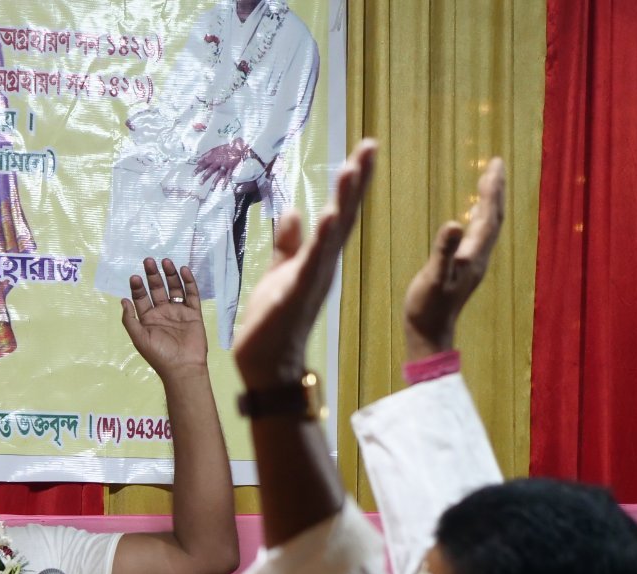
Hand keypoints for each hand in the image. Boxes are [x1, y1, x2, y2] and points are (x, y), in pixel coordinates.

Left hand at [120, 258, 206, 380]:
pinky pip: (191, 294)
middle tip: (149, 261)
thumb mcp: (139, 337)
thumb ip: (130, 319)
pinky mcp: (193, 313)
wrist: (183, 367)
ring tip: (166, 261)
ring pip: (174, 288)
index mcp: (149, 318)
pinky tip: (183, 270)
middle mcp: (163, 312)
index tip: (135, 277)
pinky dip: (188, 282)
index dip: (138, 287)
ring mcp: (179, 311)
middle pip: (157, 289)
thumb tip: (123, 300)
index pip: (142, 297)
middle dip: (153, 275)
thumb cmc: (159, 354)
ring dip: (170, 275)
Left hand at [195, 140, 249, 190]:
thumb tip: (197, 161)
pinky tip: (223, 187)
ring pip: (219, 174)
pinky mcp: (231, 167)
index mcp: (213, 157)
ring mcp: (225, 165)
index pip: (204, 163)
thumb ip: (205, 155)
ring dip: (215, 181)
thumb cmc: (224, 148)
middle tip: (200, 183)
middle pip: (211, 170)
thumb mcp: (214, 150)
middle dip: (205, 176)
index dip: (198, 169)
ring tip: (212, 188)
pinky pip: (228, 175)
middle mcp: (218, 161)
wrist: (236, 147)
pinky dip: (226, 181)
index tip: (193, 174)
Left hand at [233, 138, 376, 388]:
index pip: (339, 213)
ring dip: (342, 202)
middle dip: (355, 182)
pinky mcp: (296, 293)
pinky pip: (311, 262)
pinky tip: (329, 215)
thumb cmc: (274, 322)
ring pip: (332, 234)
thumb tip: (293, 210)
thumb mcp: (278, 272)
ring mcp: (312, 279)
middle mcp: (323, 266)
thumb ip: (287, 244)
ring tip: (352, 170)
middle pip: (344, 216)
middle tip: (369, 146)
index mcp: (318, 259)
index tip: (363, 150)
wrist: (267, 364)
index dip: (351, 183)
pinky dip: (320, 240)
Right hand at [402, 157, 504, 360]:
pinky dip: (479, 218)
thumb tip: (454, 222)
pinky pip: (478, 236)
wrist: (429, 334)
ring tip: (488, 183)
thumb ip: (444, 250)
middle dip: (495, 191)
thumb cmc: (428, 307)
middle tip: (496, 165)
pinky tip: (472, 214)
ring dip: (490, 203)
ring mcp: (473, 264)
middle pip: (494, 218)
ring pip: (488, 227)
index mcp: (474, 255)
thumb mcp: (433, 277)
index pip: (489, 216)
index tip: (495, 164)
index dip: (492, 190)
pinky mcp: (465, 269)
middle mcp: (479, 257)